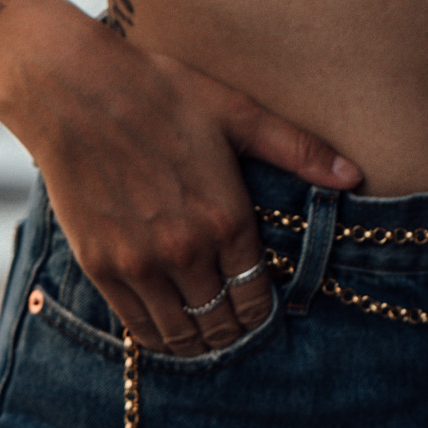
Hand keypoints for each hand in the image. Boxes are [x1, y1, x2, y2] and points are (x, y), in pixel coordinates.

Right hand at [14, 17, 359, 355]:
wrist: (73, 87)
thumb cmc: (159, 91)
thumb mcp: (237, 112)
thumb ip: (298, 150)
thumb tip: (354, 176)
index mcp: (226, 217)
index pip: (256, 298)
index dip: (264, 312)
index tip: (264, 309)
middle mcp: (185, 250)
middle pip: (220, 324)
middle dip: (234, 329)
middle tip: (237, 324)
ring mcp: (138, 263)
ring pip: (179, 335)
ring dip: (197, 340)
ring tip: (206, 331)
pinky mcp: (99, 265)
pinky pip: (135, 327)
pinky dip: (156, 335)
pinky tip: (166, 326)